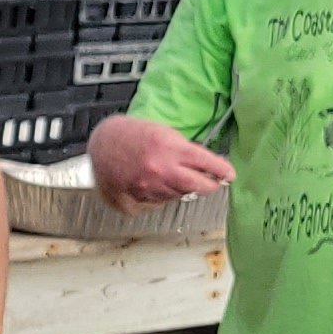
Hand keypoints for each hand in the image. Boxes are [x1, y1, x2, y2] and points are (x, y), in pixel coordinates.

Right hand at [86, 115, 232, 207]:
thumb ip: (185, 150)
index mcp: (171, 148)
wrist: (103, 143)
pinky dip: (164, 193)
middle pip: (199, 186)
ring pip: (180, 195)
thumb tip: (205, 165)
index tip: (229, 174)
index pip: (207, 163)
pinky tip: (158, 182)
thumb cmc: (133, 134)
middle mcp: (162, 170)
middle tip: (214, 183)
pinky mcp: (139, 197)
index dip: (222, 170)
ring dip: (183, 188)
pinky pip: (161, 200)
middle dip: (211, 185)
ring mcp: (150, 186)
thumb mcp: (164, 133)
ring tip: (175, 176)